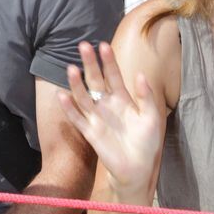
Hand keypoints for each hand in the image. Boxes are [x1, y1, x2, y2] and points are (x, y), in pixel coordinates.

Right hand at [57, 41, 162, 194]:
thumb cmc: (146, 142)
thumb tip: (140, 75)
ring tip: (71, 68)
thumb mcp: (151, 117)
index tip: (102, 45)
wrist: (138, 168)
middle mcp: (107, 105)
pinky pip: (77, 118)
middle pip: (95, 81)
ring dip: (76, 83)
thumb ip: (145, 97)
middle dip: (90, 64)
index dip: (108, 61)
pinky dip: (69, 108)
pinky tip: (62, 96)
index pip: (113, 75)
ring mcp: (97, 118)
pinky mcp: (90, 132)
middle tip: (83, 46)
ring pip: (84, 97)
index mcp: (123, 99)